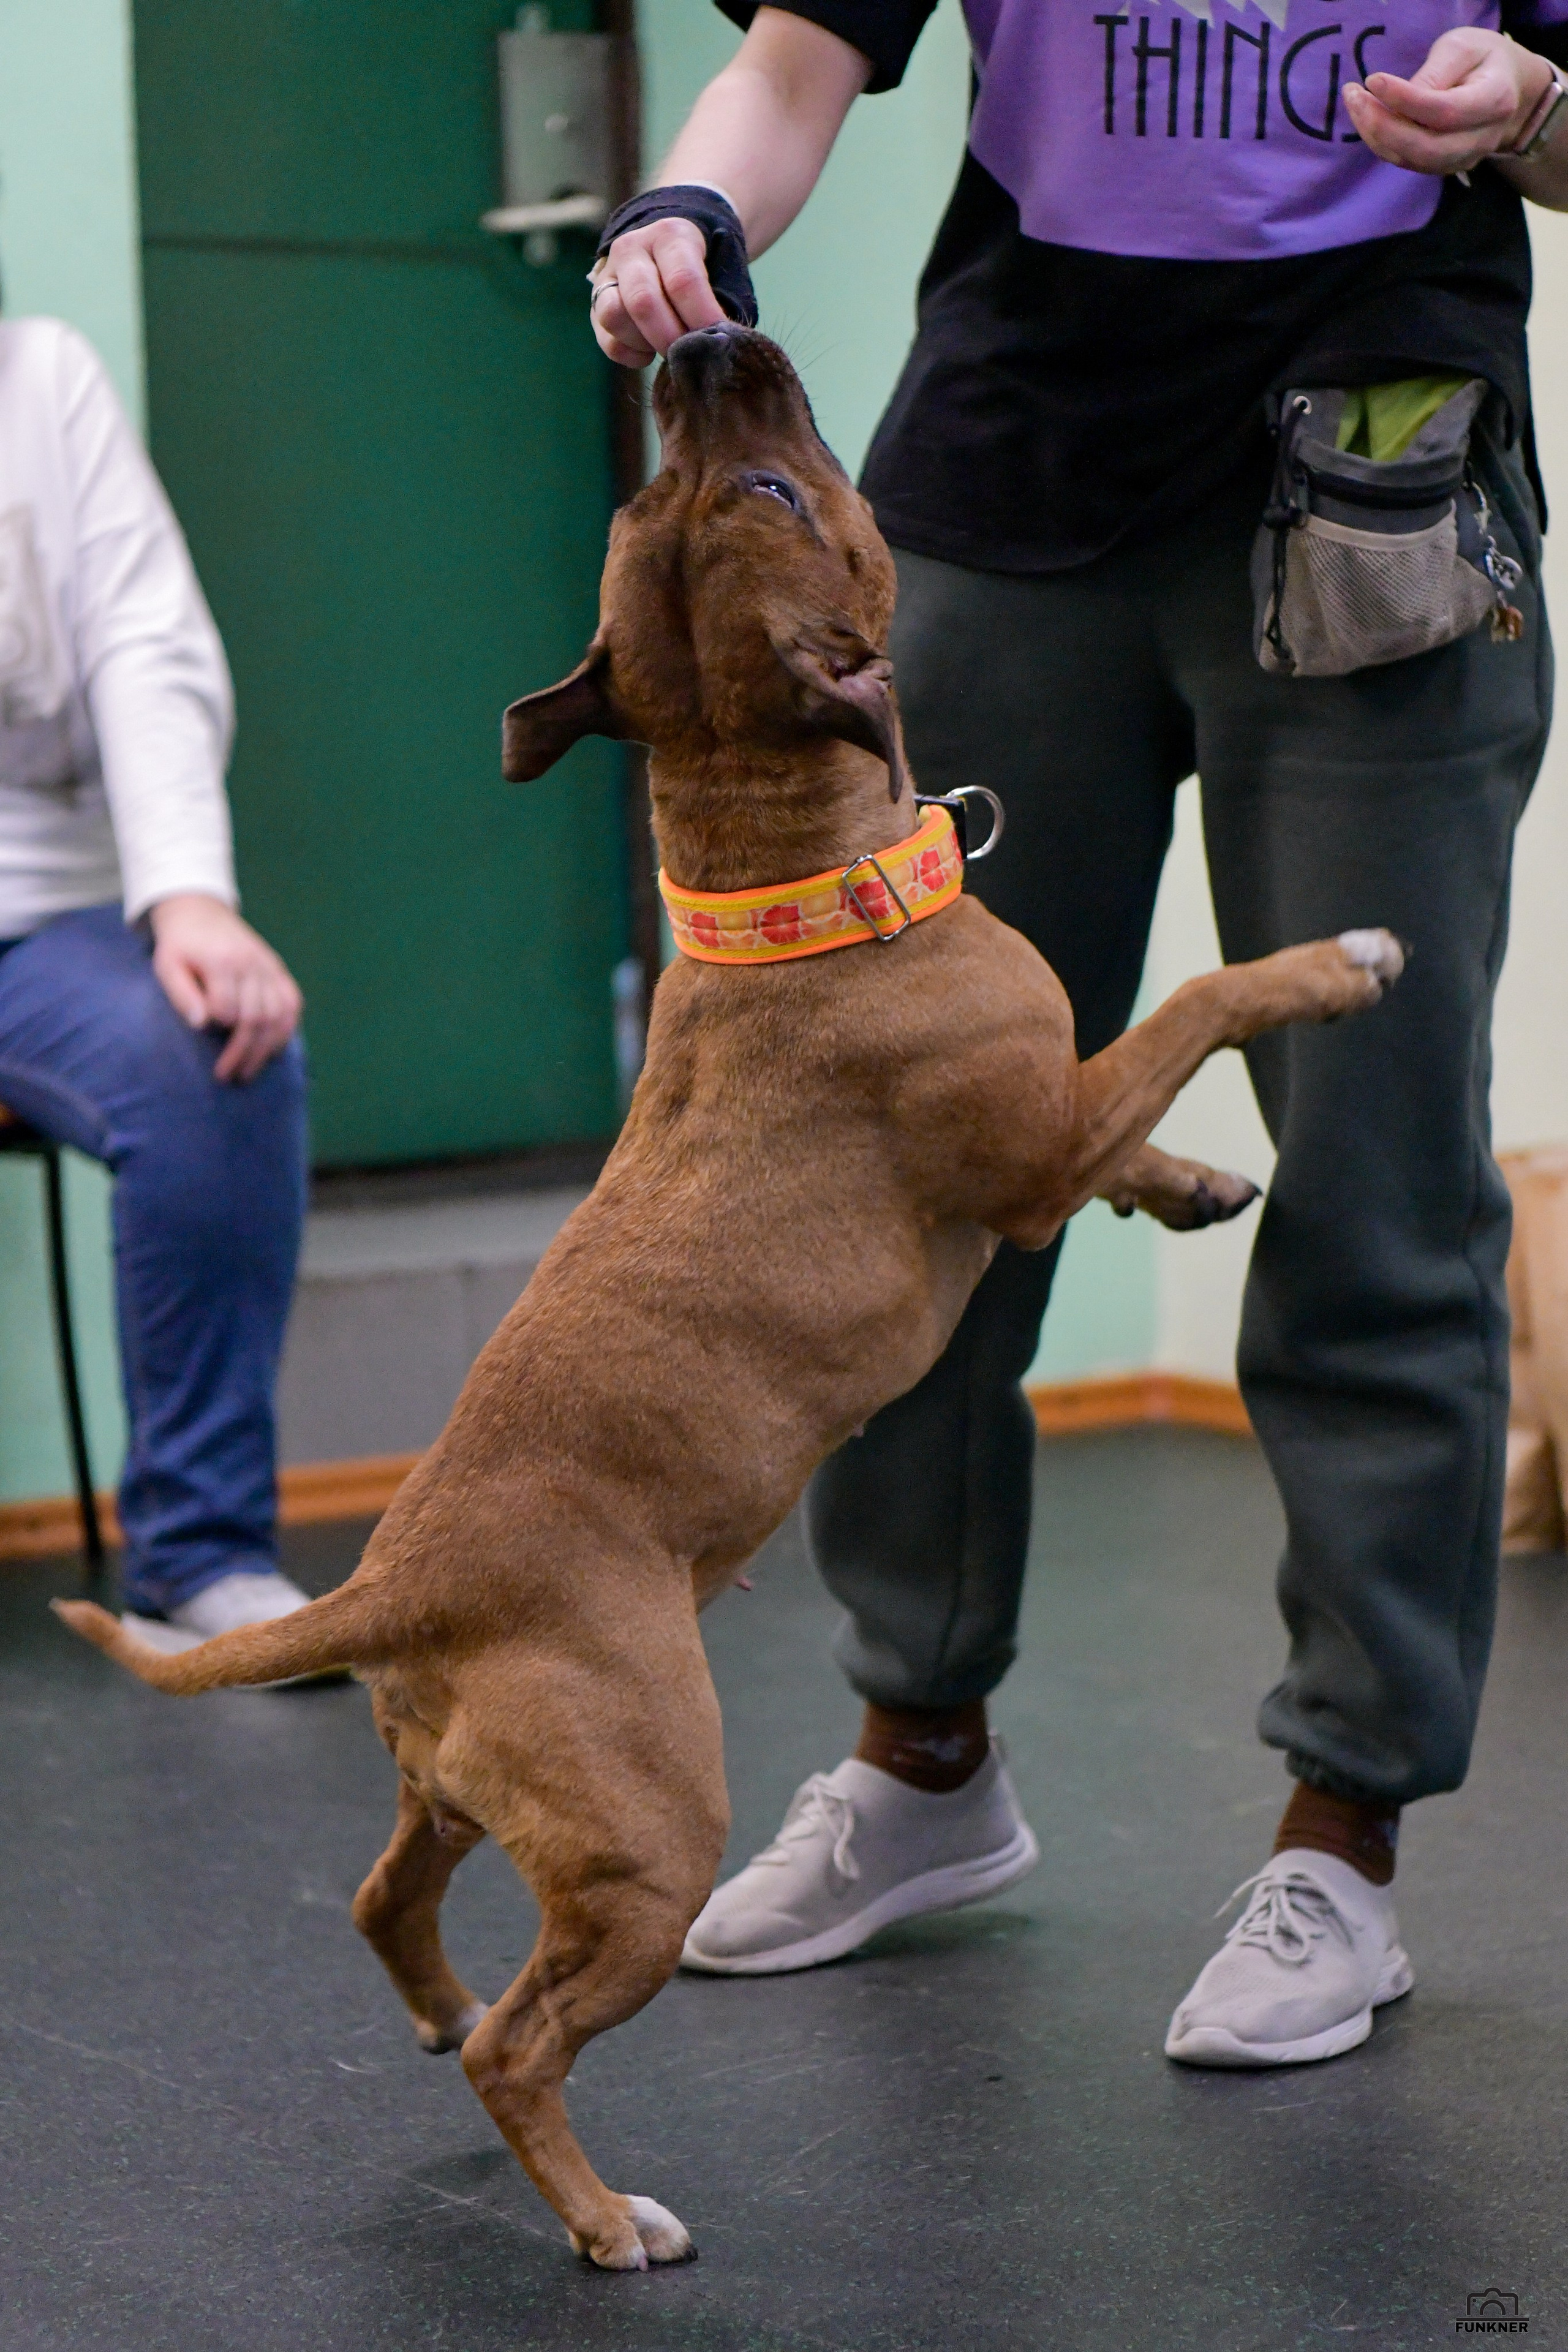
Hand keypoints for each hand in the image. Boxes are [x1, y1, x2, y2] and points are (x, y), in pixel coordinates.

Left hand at [149, 893, 302, 1082]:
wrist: (200, 912)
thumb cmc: (180, 945)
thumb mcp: (167, 965)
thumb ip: (182, 994)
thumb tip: (201, 1024)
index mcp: (223, 961)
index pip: (227, 1008)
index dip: (218, 1028)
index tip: (207, 1042)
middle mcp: (252, 964)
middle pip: (256, 1019)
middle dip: (242, 1053)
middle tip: (227, 1076)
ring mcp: (270, 967)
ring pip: (278, 1017)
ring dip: (264, 1050)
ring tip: (247, 1071)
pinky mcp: (279, 970)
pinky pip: (292, 1005)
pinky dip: (285, 1031)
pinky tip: (271, 1050)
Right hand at [590, 217, 727, 367]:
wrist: (664, 249)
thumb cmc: (701, 266)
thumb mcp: (718, 269)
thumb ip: (721, 300)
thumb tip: (717, 343)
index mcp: (669, 235)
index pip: (682, 280)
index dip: (701, 317)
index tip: (717, 340)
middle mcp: (631, 249)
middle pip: (643, 301)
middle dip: (670, 338)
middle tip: (690, 355)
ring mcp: (607, 276)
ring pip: (614, 317)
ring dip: (646, 344)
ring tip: (668, 348)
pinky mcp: (595, 305)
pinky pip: (608, 340)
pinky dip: (631, 355)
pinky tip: (649, 351)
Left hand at [1343, 29, 1552, 175]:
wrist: (1507, 88)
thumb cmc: (1483, 60)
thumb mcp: (1465, 47)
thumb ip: (1436, 71)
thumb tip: (1399, 99)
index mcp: (1495, 101)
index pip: (1444, 112)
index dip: (1405, 100)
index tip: (1373, 80)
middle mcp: (1480, 139)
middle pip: (1425, 147)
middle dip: (1382, 126)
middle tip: (1353, 95)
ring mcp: (1462, 159)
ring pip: (1411, 159)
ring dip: (1375, 134)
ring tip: (1354, 100)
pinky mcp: (1442, 166)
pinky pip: (1406, 161)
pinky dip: (1381, 142)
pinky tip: (1366, 116)